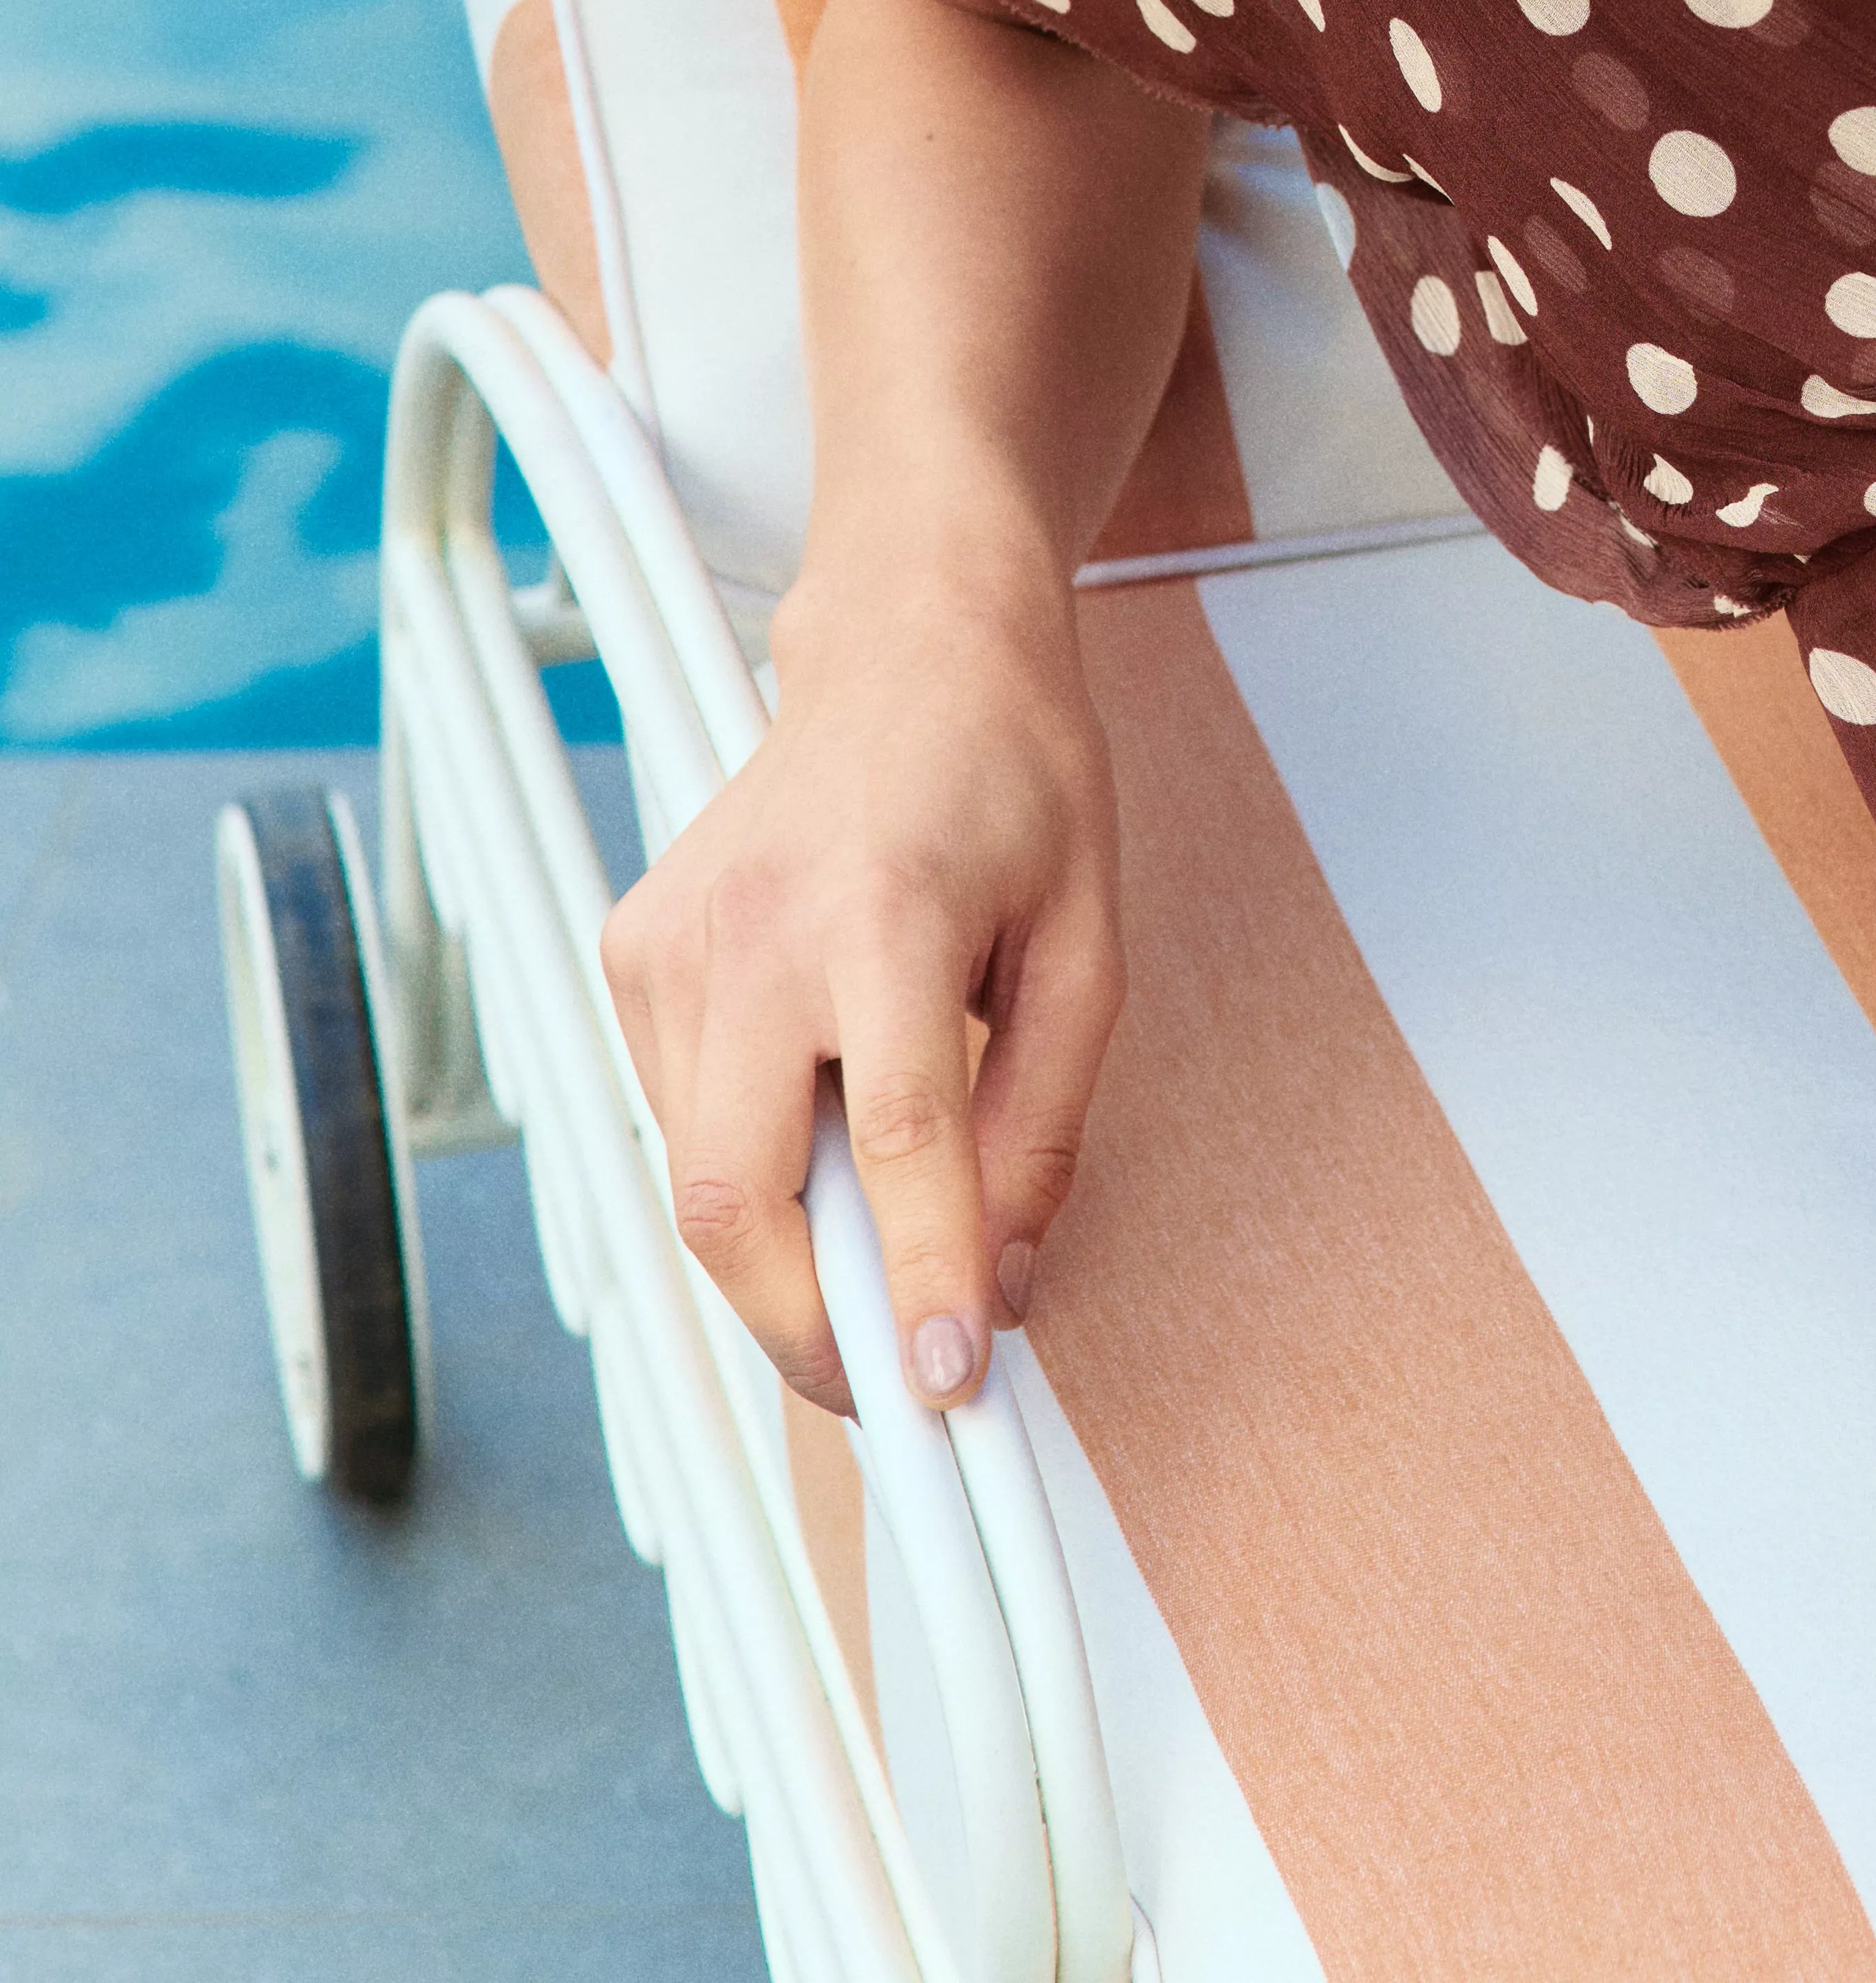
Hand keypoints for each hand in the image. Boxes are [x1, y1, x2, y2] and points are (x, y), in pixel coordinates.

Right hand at [598, 546, 1122, 1418]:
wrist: (912, 641)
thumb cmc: (1015, 772)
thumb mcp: (1088, 939)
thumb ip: (1046, 1121)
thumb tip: (1005, 1278)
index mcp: (881, 913)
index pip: (894, 1147)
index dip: (920, 1286)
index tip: (950, 1391)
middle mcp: (751, 930)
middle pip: (738, 1201)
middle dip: (809, 1329)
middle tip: (895, 1381)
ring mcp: (669, 942)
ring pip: (695, 1181)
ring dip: (782, 1252)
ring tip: (874, 1235)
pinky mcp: (630, 950)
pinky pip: (676, 1116)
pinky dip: (745, 1163)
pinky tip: (815, 1110)